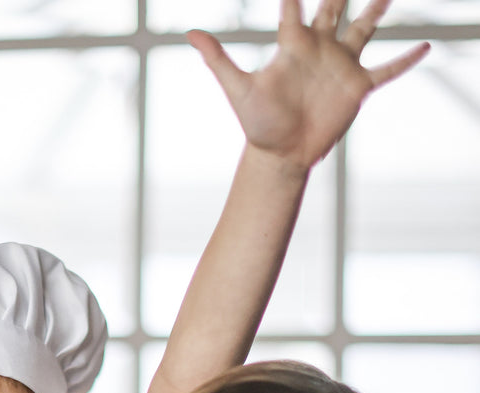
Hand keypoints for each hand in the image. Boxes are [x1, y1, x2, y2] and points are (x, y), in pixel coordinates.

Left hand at [187, 0, 429, 170]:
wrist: (280, 155)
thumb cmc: (257, 124)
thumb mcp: (237, 88)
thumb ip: (218, 58)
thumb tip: (190, 33)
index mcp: (293, 45)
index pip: (295, 6)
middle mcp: (320, 48)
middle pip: (334, 7)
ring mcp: (340, 66)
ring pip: (364, 29)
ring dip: (376, 10)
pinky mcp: (357, 88)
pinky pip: (387, 71)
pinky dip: (406, 61)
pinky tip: (425, 49)